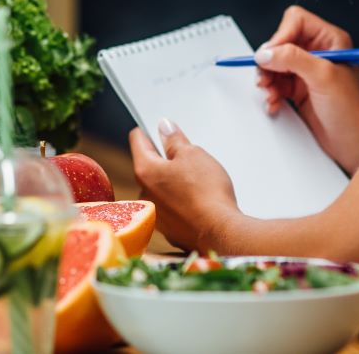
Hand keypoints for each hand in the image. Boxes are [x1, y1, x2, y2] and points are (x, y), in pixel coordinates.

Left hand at [130, 120, 239, 251]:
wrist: (220, 232)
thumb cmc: (206, 192)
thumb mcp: (193, 155)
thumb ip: (175, 140)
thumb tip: (165, 128)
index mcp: (146, 171)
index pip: (138, 142)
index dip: (147, 130)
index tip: (155, 127)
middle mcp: (144, 194)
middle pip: (149, 166)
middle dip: (165, 158)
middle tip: (186, 154)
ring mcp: (155, 214)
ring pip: (161, 188)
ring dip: (172, 181)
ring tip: (197, 180)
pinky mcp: (169, 229)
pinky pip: (170, 207)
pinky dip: (180, 201)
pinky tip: (198, 200)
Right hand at [257, 6, 358, 173]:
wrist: (354, 145)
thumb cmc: (352, 112)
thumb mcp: (323, 78)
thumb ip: (293, 59)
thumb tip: (267, 52)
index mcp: (331, 40)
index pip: (297, 21)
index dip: (281, 35)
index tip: (272, 54)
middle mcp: (318, 53)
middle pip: (281, 43)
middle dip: (271, 60)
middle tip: (266, 76)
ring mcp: (308, 72)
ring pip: (275, 64)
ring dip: (268, 78)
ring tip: (270, 92)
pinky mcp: (300, 89)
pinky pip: (276, 83)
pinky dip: (271, 92)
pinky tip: (275, 102)